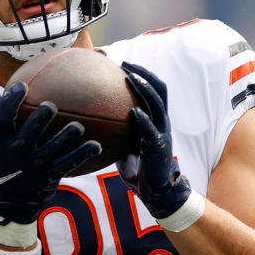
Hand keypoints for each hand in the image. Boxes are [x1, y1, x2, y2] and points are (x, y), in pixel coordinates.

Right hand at [0, 82, 100, 225]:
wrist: (7, 200)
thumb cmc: (0, 162)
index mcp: (1, 141)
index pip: (3, 118)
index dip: (11, 102)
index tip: (21, 86)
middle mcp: (17, 153)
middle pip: (29, 133)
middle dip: (40, 119)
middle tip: (50, 106)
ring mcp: (34, 166)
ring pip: (53, 150)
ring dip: (66, 138)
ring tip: (77, 126)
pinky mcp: (49, 176)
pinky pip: (68, 164)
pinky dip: (82, 155)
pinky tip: (96, 145)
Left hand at [117, 62, 192, 219]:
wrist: (158, 190)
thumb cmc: (140, 167)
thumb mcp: (128, 143)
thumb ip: (118, 130)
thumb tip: (92, 121)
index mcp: (157, 119)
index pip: (154, 89)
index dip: (142, 74)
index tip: (123, 63)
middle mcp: (162, 122)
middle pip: (159, 89)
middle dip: (143, 74)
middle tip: (125, 64)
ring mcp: (162, 133)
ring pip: (157, 105)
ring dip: (143, 89)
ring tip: (129, 78)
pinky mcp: (159, 148)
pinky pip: (150, 131)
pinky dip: (143, 119)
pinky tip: (132, 112)